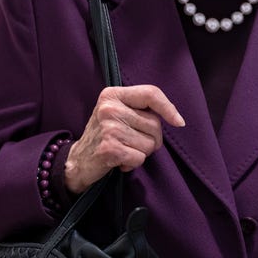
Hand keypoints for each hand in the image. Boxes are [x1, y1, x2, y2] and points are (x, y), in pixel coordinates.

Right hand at [64, 85, 184, 193]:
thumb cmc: (104, 136)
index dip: (169, 108)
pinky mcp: (109, 148)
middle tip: (132, 142)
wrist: (77, 161)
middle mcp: (110, 108)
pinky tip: (119, 161)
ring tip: (123, 150)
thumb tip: (177, 119)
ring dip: (141, 152)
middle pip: (155, 124)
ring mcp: (108, 128)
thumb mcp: (117, 113)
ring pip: (150, 144)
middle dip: (151, 139)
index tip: (179, 122)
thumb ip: (141, 109)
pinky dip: (133, 163)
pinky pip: (140, 158)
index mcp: (112, 94)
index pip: (150, 93)